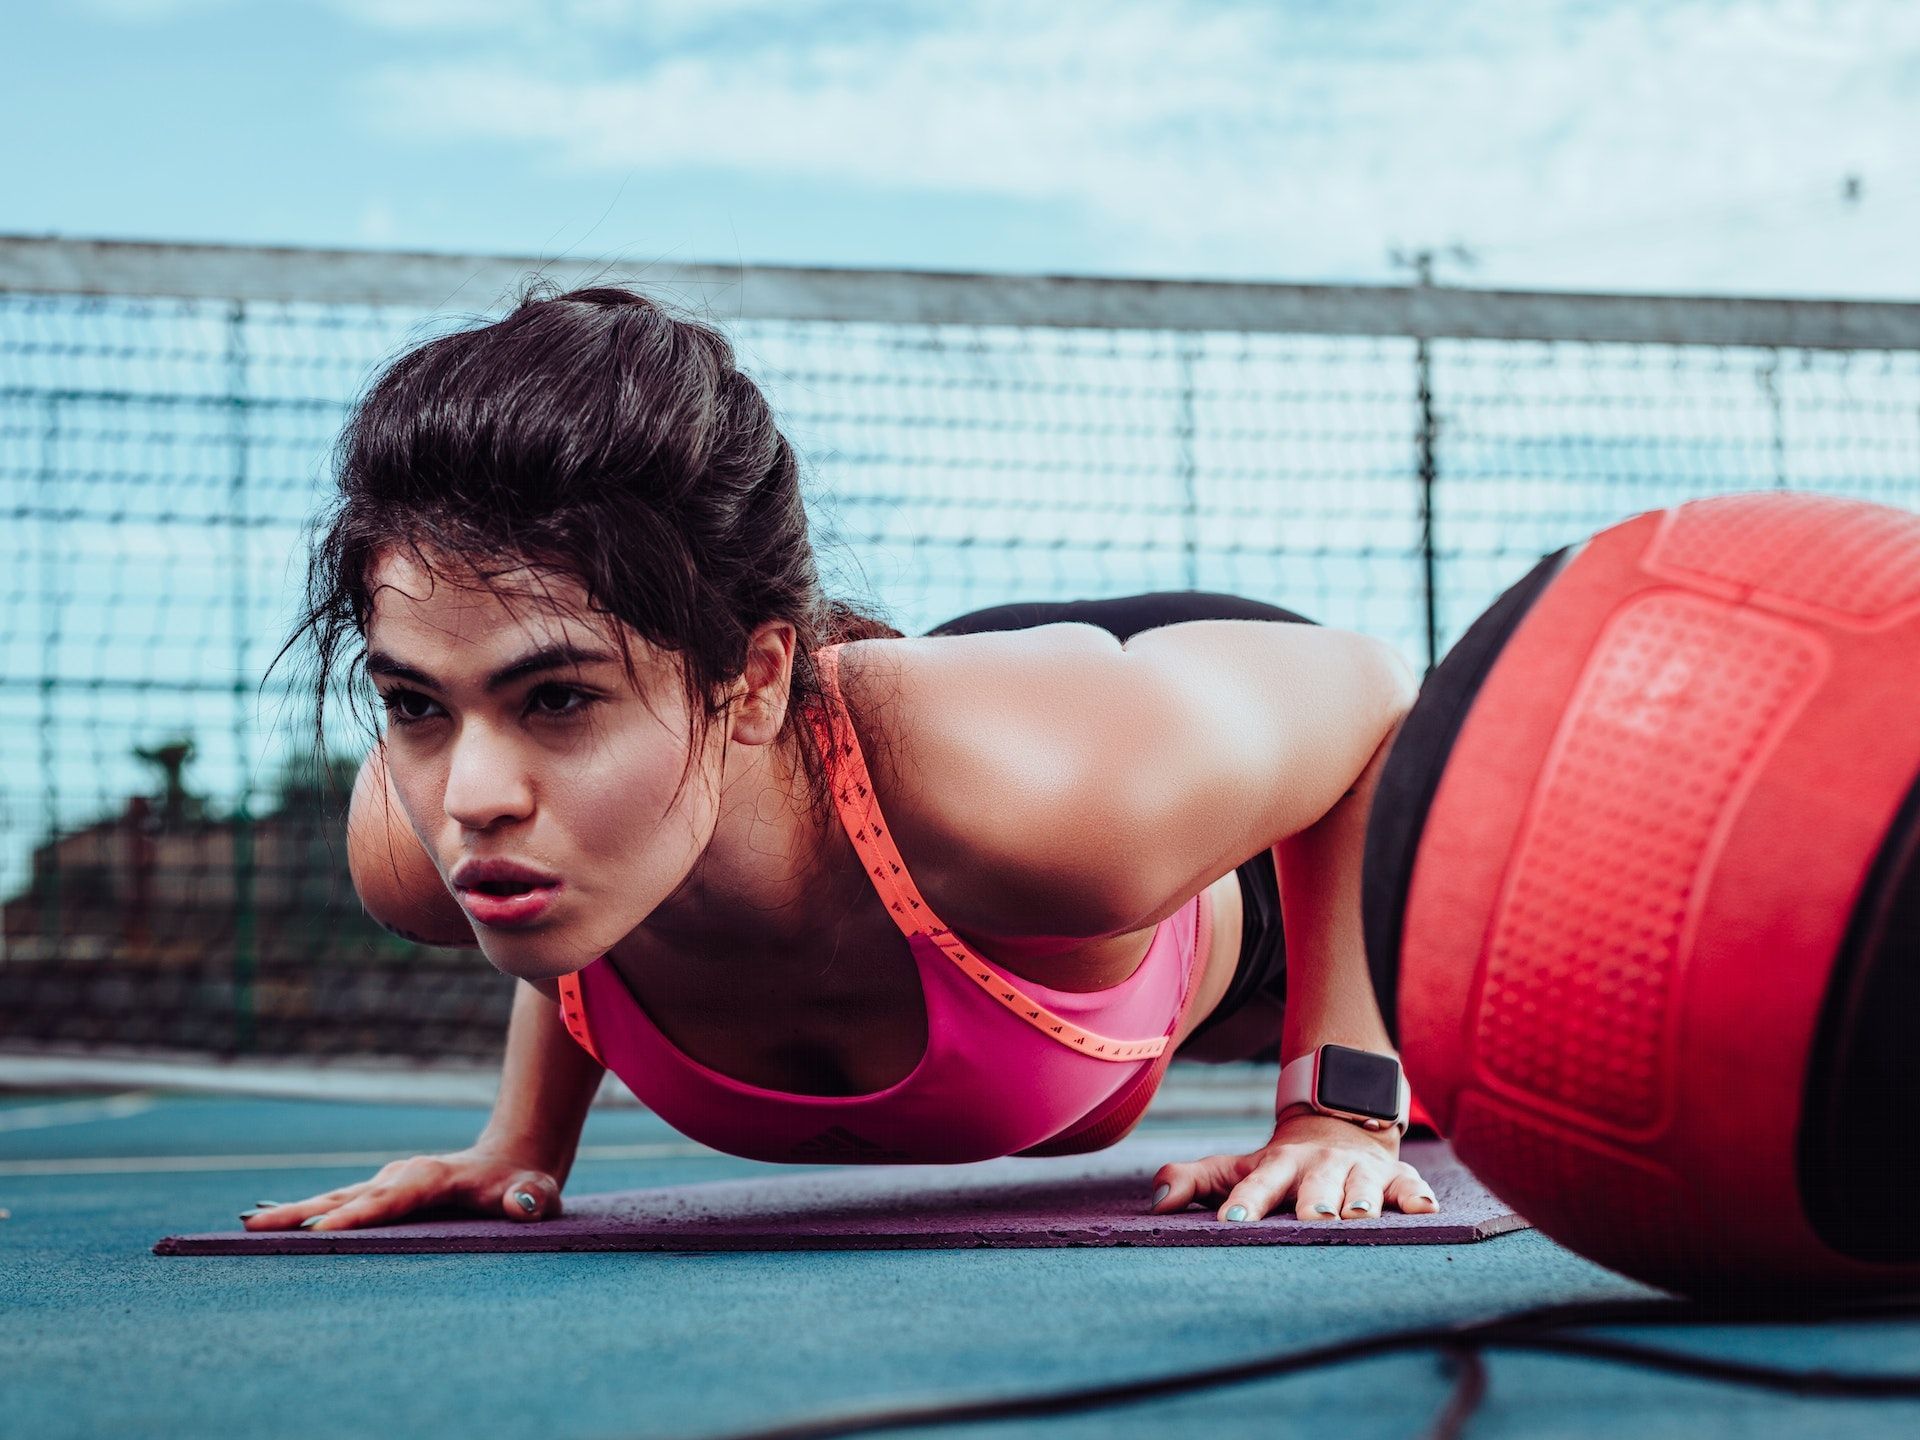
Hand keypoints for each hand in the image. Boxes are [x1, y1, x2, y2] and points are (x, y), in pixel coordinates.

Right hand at [237, 1142, 562, 1231]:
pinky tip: (271, 1224)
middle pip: (346, 1197)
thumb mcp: (538, 1193)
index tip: (320, 1231)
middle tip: (253, 1228)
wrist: (514, 1160)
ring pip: (334, 1198)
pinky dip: (303, 1213)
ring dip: (291, 1212)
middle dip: (301, 1212)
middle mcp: (401, 1176)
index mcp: (432, 1178)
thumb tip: (522, 1204)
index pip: (389, 1202)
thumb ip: (532, 1200)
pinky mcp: (381, 1192)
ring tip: (246, 1227)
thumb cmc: (525, 1184)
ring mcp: (388, 1182)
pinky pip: (338, 1203)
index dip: (358, 1216)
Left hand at [1146, 1110, 1437, 1222]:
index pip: (1259, 1183)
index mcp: (1279, 1165)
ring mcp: (1360, 1170)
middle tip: (1311, 1219)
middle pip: (1316, 1184)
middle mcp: (1320, 1166)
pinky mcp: (1396, 1177)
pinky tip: (1425, 1210)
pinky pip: (1411, 1186)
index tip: (1233, 1222)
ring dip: (1362, 1200)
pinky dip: (1417, 1197)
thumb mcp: (1236, 1168)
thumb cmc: (1278, 1165)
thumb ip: (1193, 1182)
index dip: (1246, 1202)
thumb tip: (1155, 1203)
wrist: (1336, 1126)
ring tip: (1359, 1216)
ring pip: (1363, 1185)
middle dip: (1314, 1200)